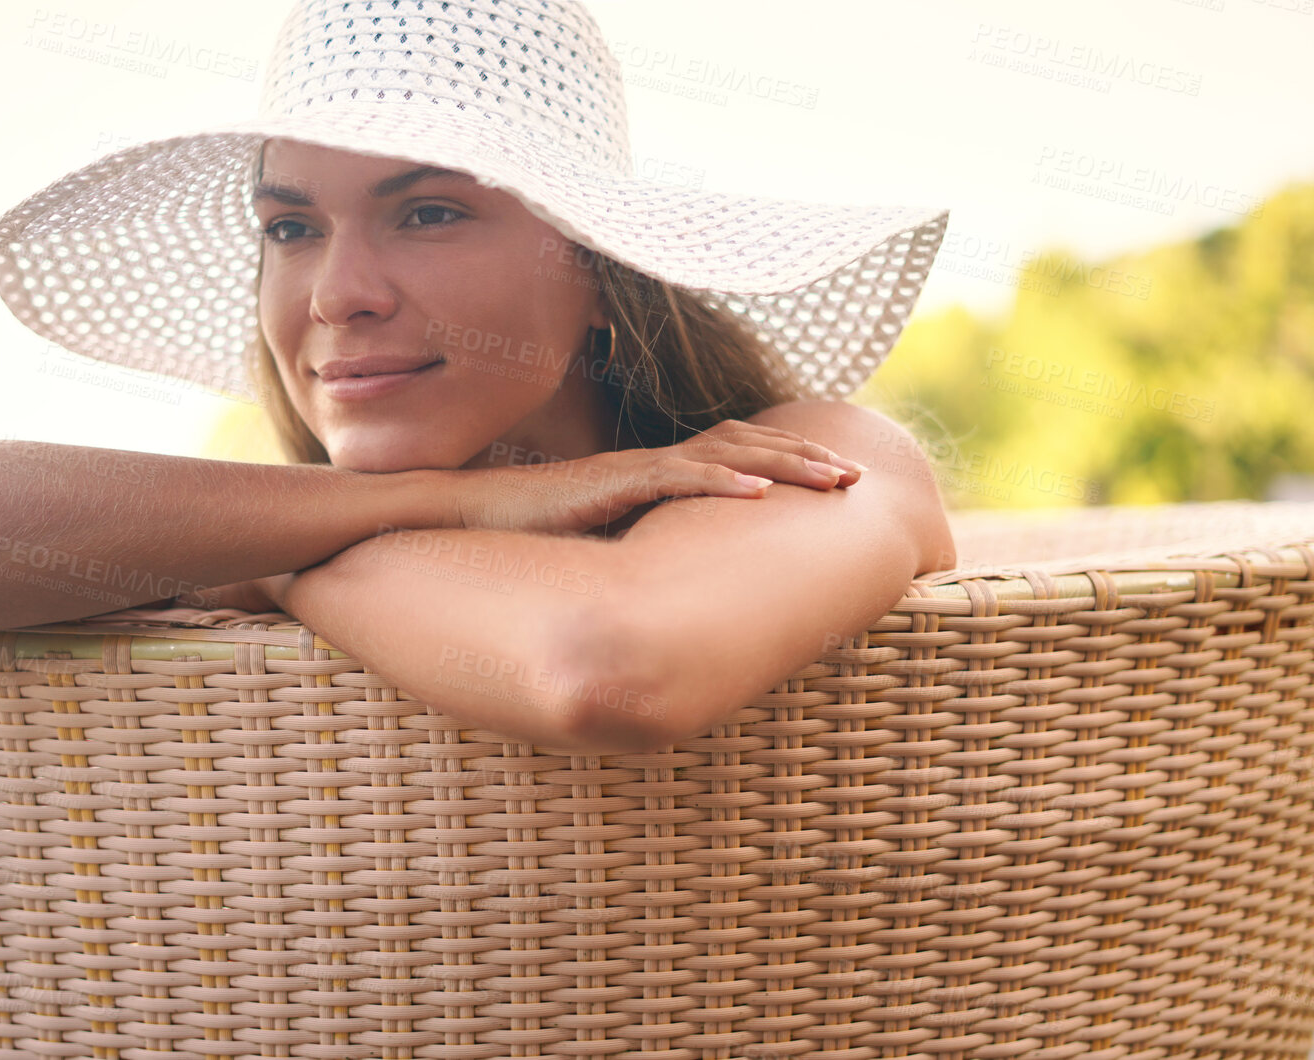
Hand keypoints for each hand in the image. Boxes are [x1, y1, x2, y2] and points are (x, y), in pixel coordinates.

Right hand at [446, 418, 866, 536]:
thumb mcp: (592, 546)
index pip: (727, 457)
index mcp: (646, 475)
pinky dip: (724, 484)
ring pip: (724, 456)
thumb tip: (664, 584)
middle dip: (802, 458)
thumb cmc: (518, 537)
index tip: (826, 479)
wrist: (458, 517)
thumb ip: (631, 552)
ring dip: (784, 465)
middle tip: (854, 475)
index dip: (780, 462)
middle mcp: (646, 465)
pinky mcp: (609, 484)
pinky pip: (676, 478)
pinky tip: (762, 495)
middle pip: (742, 447)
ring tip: (832, 479)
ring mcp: (630, 470)